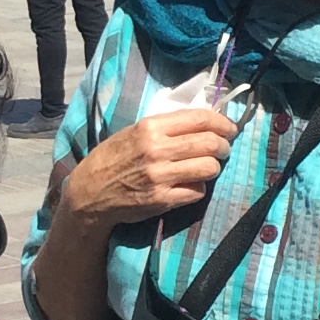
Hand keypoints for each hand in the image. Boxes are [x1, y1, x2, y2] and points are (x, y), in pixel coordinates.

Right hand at [60, 109, 238, 224]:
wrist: (90, 191)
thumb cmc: (113, 157)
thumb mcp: (135, 131)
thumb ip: (167, 126)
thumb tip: (205, 122)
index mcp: (150, 127)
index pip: (200, 119)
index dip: (223, 123)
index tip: (230, 128)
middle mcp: (156, 149)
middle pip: (209, 143)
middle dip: (223, 146)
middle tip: (223, 149)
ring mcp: (159, 176)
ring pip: (208, 168)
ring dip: (213, 167)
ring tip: (207, 168)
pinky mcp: (161, 199)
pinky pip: (197, 191)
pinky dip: (198, 188)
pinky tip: (190, 185)